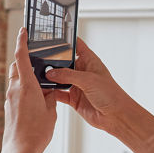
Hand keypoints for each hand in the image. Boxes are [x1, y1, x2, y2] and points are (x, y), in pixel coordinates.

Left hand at [1, 27, 57, 152]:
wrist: (20, 150)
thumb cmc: (36, 132)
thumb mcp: (50, 111)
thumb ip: (50, 98)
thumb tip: (49, 93)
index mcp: (26, 86)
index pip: (21, 57)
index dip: (22, 42)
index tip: (23, 31)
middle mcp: (14, 90)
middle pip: (17, 67)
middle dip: (25, 61)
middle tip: (36, 59)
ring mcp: (9, 99)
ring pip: (16, 80)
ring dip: (25, 77)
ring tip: (40, 83)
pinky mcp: (9, 109)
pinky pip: (15, 93)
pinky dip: (23, 90)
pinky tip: (35, 99)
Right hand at [46, 38, 153, 152]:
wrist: (116, 116)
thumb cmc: (111, 94)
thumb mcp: (88, 80)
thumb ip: (68, 75)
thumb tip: (51, 73)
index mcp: (89, 61)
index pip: (76, 45)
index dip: (66, 40)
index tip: (53, 35)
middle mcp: (82, 72)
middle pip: (64, 62)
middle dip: (52, 61)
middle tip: (39, 58)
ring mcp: (77, 85)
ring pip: (59, 78)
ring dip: (50, 78)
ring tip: (38, 75)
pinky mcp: (73, 98)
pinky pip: (59, 93)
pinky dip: (51, 92)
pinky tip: (44, 90)